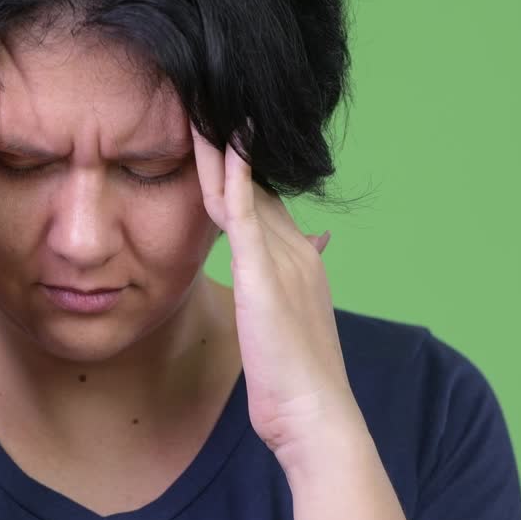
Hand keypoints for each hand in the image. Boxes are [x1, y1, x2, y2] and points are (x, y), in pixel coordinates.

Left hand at [190, 120, 354, 465]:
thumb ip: (284, 292)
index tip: (217, 136)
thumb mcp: (290, 328)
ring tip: (203, 103)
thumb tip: (290, 270)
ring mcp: (280, 258)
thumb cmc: (297, 383)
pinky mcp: (263, 272)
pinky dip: (234, 174)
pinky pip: (244, 210)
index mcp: (299, 260)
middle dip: (230, 146)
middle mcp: (295, 249)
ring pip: (245, 187)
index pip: (265, 200)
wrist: (316, 416)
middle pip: (255, 183)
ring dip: (224, 146)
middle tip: (206, 103)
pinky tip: (223, 140)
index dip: (242, 168)